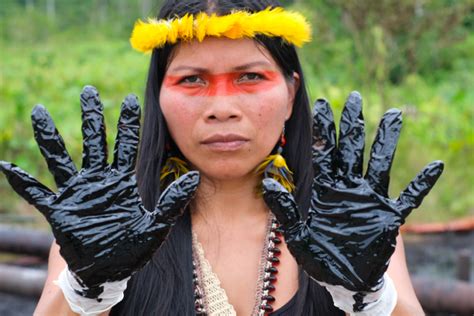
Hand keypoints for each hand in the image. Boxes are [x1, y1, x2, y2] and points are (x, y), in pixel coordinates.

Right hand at [0, 86, 199, 297]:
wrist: (109, 271)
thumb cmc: (133, 248)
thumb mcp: (157, 225)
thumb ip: (173, 201)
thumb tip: (195, 176)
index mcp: (122, 181)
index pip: (126, 145)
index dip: (128, 123)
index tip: (129, 98)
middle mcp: (98, 180)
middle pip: (94, 141)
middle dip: (91, 116)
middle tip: (88, 90)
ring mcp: (77, 193)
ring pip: (61, 159)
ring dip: (50, 137)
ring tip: (40, 111)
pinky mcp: (59, 210)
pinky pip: (38, 194)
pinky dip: (23, 182)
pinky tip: (8, 167)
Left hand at [262, 92, 442, 291]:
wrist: (342, 280)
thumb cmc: (319, 256)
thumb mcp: (296, 233)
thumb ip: (285, 208)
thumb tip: (270, 181)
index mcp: (326, 189)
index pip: (325, 153)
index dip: (325, 130)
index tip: (323, 105)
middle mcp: (349, 188)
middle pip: (352, 149)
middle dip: (352, 125)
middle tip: (353, 99)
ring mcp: (370, 199)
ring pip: (380, 164)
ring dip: (386, 141)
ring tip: (392, 115)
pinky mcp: (389, 216)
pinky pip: (409, 198)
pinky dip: (421, 184)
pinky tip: (435, 167)